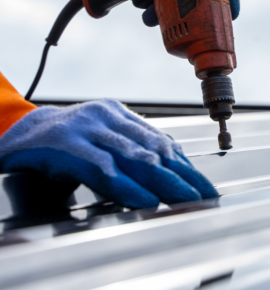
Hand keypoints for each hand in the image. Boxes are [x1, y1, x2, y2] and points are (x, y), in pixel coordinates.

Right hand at [0, 100, 217, 208]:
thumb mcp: (100, 140)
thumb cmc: (64, 143)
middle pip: (153, 149)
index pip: (161, 141)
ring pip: (134, 156)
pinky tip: (144, 200)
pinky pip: (102, 168)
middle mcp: (107, 116)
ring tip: (186, 200)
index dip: (186, 165)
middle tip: (204, 196)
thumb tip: (168, 176)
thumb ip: (128, 152)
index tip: (204, 185)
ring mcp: (87, 128)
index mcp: (118, 114)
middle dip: (182, 176)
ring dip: (164, 183)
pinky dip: (126, 186)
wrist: (17, 133)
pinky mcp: (65, 144)